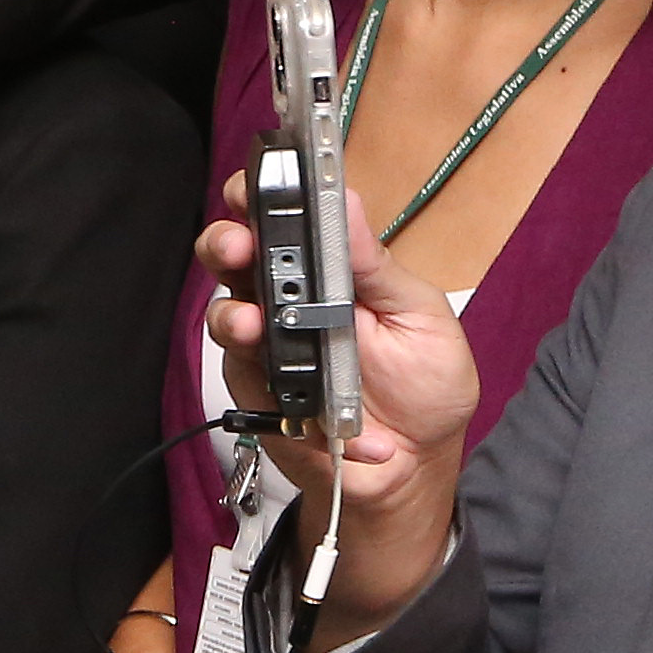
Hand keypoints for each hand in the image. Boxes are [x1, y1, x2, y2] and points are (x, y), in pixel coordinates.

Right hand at [198, 181, 476, 643]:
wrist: (418, 468)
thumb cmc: (427, 386)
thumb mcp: (421, 316)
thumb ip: (376, 267)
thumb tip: (344, 200)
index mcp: (330, 270)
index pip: (281, 217)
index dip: (259, 193)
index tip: (255, 185)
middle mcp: (287, 300)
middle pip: (232, 257)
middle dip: (226, 244)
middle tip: (239, 249)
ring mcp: (266, 349)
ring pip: (224, 314)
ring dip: (233, 314)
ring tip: (254, 325)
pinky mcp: (256, 395)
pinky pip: (244, 379)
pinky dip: (267, 382)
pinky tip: (297, 391)